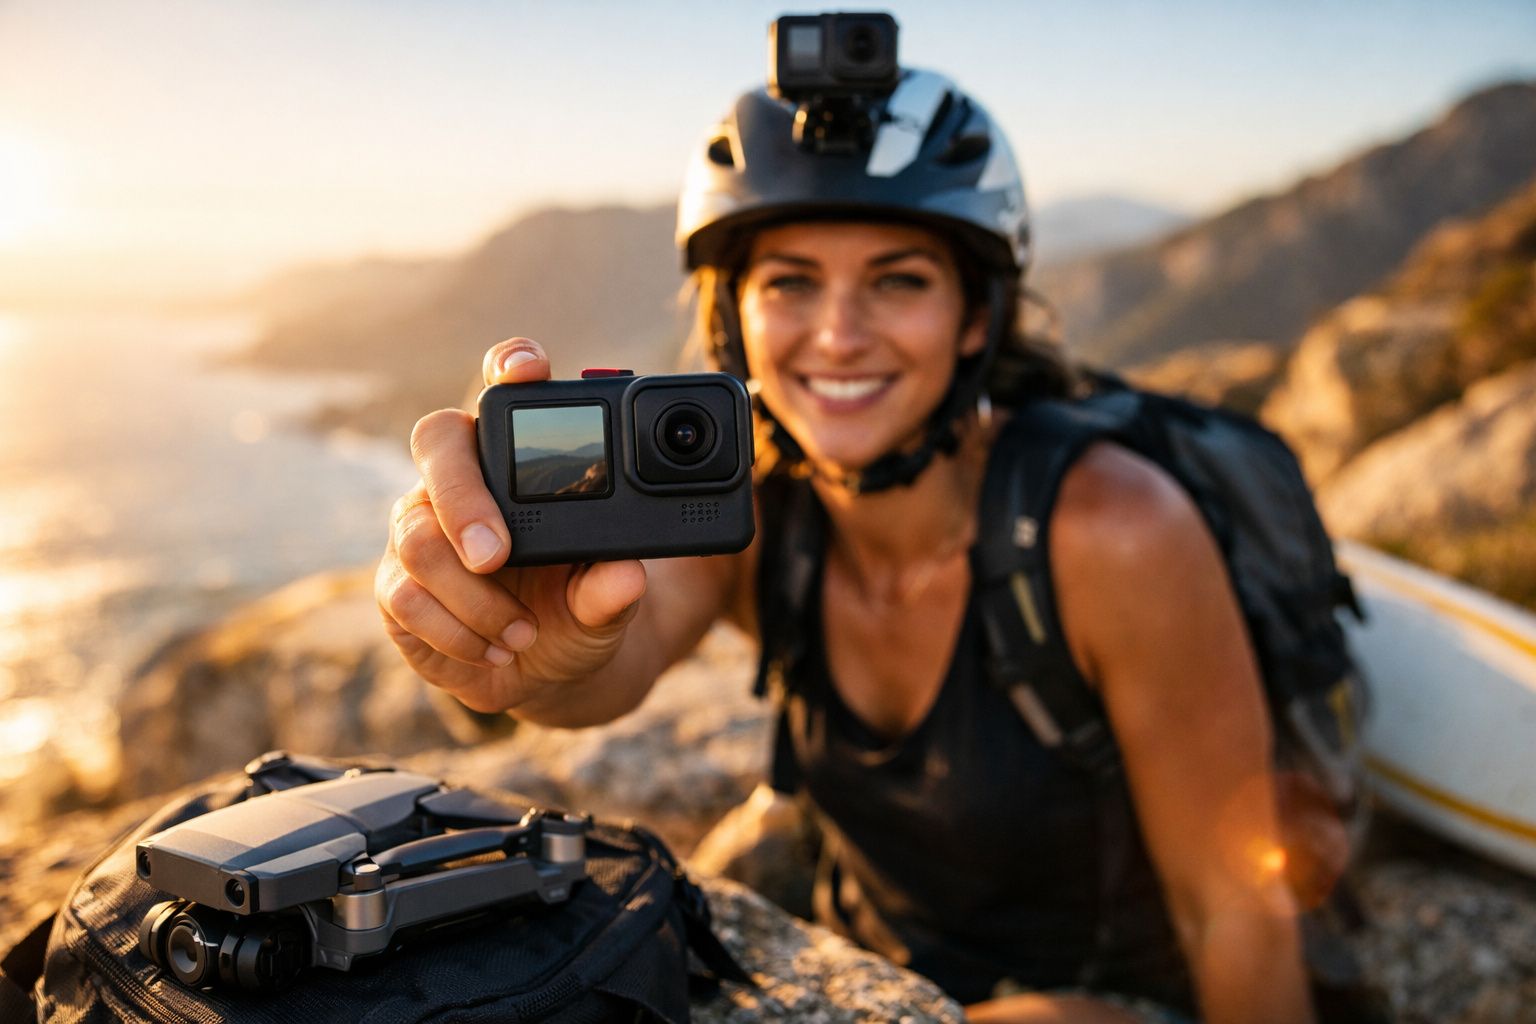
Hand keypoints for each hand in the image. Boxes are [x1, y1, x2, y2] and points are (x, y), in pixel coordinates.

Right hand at [376, 338, 648, 712]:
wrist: (548, 668)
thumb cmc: (579, 610)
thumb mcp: (609, 606)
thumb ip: (614, 589)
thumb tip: (626, 576)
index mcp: (521, 458)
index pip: (506, 386)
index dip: (511, 364)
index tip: (528, 370)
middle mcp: (464, 477)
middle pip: (437, 442)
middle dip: (464, 498)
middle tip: (497, 555)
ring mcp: (421, 526)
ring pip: (418, 536)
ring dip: (475, 597)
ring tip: (522, 632)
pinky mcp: (396, 582)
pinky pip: (405, 595)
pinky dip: (455, 632)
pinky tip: (494, 648)